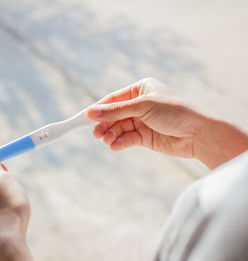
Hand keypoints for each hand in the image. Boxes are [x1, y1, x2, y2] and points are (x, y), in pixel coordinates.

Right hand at [87, 77, 247, 168]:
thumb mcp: (142, 107)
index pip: (113, 99)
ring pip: (119, 128)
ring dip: (111, 135)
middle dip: (105, 124)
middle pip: (114, 115)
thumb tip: (90, 112)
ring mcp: (142, 121)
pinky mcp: (145, 137)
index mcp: (140, 89)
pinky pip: (127, 139)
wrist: (199, 133)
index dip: (99, 109)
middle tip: (96, 134)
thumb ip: (115, 111)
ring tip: (107, 141)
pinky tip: (115, 146)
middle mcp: (140, 105)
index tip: (85, 118)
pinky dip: (120, 142)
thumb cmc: (175, 111)